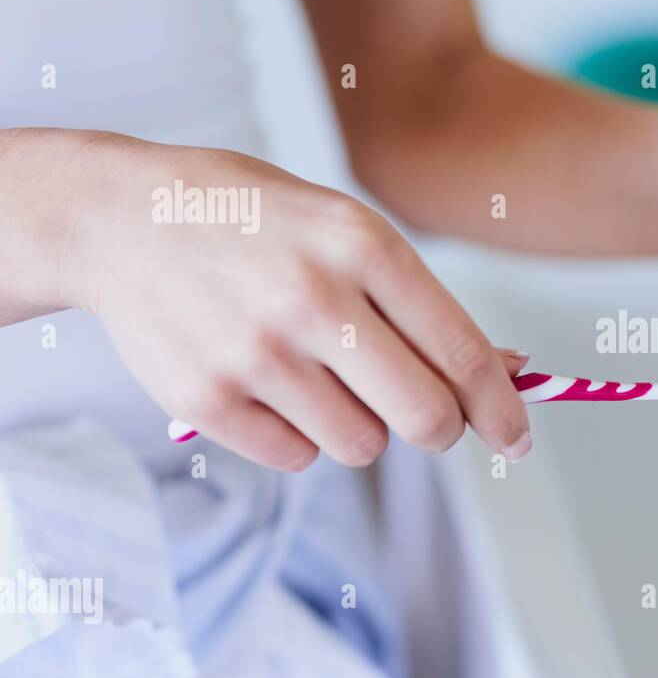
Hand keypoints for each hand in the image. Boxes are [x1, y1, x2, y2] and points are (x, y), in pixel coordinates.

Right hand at [58, 132, 531, 470]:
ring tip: (322, 376)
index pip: (461, 354)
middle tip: (429, 419)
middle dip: (442, 429)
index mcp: (363, 246)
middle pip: (426, 418)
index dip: (503, 409)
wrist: (120, 218)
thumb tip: (510, 370)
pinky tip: (271, 386)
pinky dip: (300, 437)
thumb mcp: (346, 231)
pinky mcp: (205, 400)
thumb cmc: (258, 224)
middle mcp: (313, 299)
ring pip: (364, 446)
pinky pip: (297, 458)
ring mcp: (255, 353)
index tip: (517, 440)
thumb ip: (424, 303)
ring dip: (362, 427)